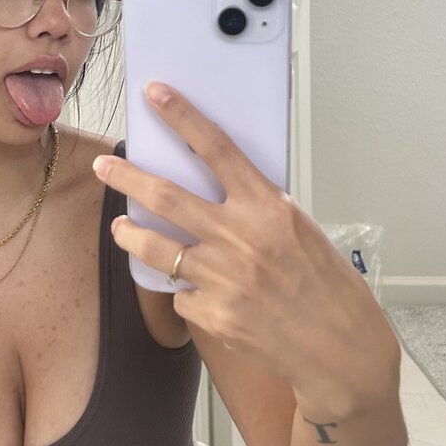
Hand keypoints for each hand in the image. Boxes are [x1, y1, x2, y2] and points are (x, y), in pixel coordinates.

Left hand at [93, 83, 401, 419]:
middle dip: (126, 176)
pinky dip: (184, 290)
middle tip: (103, 166)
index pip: (216, 148)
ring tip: (121, 227)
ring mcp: (223, 278)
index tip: (154, 94)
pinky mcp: (213, 315)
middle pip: (165, 196)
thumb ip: (257, 209)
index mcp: (268, 208)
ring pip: (154, 247)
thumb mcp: (300, 230)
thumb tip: (217, 190)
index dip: (181, 116)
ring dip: (130, 233)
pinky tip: (198, 293)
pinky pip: (180, 293)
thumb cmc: (328, 287)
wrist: (341, 351)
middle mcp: (240, 238)